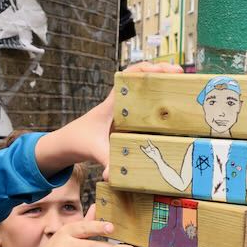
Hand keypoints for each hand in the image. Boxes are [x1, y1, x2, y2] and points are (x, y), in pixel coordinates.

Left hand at [33, 63, 181, 177]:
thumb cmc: (78, 141)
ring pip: (142, 87)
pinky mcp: (124, 116)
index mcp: (112, 102)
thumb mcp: (94, 150)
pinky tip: (168, 101)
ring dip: (159, 81)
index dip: (148, 70)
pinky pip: (141, 101)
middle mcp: (118, 100)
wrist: (66, 143)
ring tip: (179, 81)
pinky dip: (155, 96)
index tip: (165, 70)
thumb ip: (105, 161)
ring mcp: (121, 107)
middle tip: (180, 73)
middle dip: (160, 71)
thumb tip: (110, 175)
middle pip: (140, 76)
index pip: (130, 76)